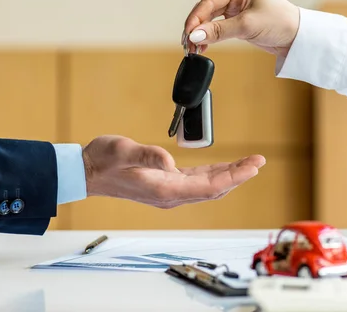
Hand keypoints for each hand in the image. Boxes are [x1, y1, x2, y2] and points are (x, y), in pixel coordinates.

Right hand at [81, 135, 264, 208]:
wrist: (87, 172)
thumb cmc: (103, 160)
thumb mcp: (123, 152)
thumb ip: (147, 155)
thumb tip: (170, 163)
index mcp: (164, 190)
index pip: (209, 187)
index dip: (233, 177)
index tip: (252, 167)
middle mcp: (171, 195)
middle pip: (214, 189)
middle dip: (238, 176)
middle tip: (259, 161)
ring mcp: (169, 191)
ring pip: (208, 186)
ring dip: (230, 175)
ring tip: (250, 163)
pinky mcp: (166, 184)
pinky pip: (198, 181)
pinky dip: (215, 174)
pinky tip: (224, 167)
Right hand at [183, 0, 299, 57]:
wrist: (298, 37)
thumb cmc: (281, 23)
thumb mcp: (248, 26)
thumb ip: (219, 31)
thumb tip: (195, 35)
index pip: (210, 0)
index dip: (196, 18)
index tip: (188, 34)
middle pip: (206, 9)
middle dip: (195, 27)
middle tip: (187, 44)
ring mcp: (235, 5)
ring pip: (209, 18)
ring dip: (200, 33)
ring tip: (193, 48)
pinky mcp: (236, 18)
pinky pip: (216, 26)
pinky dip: (208, 36)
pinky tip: (202, 46)